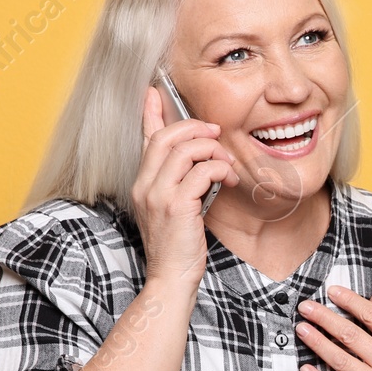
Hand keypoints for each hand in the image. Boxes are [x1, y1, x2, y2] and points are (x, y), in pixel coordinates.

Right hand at [131, 86, 241, 286]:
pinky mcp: (176, 206)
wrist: (171, 279)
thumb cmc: (177, 248)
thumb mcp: (175, 210)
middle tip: (215, 133)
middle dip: (194, 127)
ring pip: (184, 150)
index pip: (146, 140)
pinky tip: (228, 180)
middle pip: (166, 137)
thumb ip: (181, 184)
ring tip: (227, 164)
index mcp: (142, 184)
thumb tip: (199, 163)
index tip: (154, 92)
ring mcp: (158, 195)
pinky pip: (201, 171)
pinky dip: (219, 169)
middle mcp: (145, 185)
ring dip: (212, 150)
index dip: (151, 113)